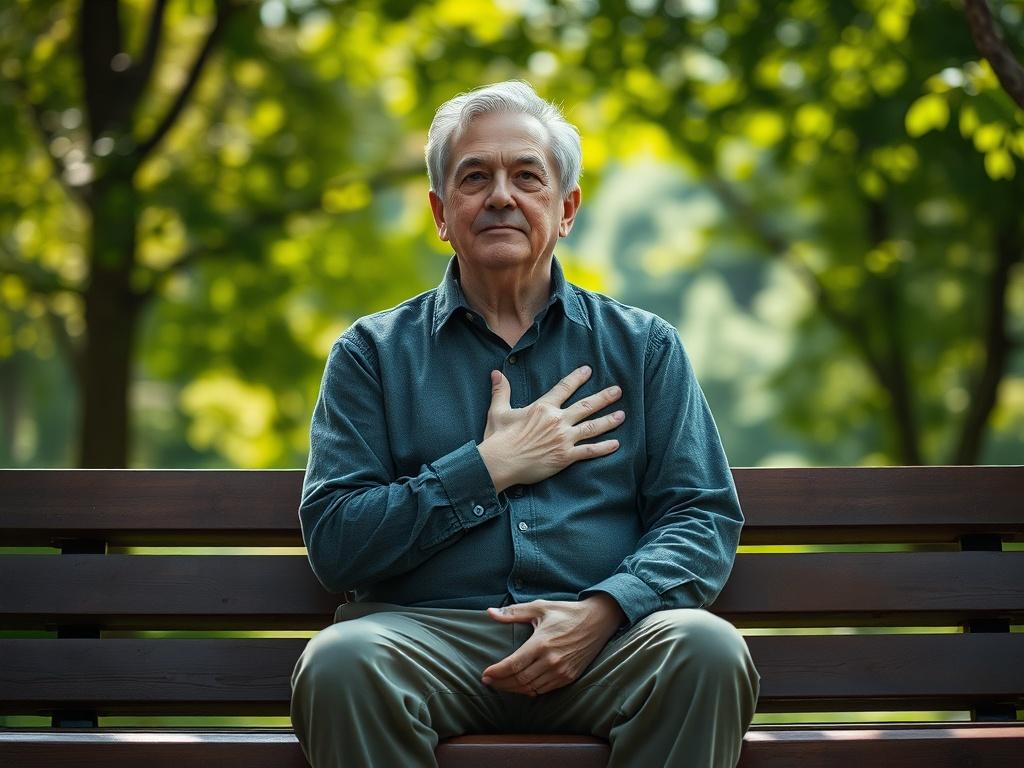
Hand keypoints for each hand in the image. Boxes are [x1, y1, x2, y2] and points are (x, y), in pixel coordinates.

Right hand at [477, 365, 623, 492]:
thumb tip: (496, 373)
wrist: (499, 463)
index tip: (589, 370)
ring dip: (609, 420)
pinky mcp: (565, 456)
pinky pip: (589, 451)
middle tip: (618, 391)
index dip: (577, 378)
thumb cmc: (498, 438)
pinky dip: (603, 448)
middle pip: (586, 405)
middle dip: (604, 397)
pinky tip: (616, 444)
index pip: (564, 388)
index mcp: (543, 408)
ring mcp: (563, 439)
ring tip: (622, 415)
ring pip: (592, 427)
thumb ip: (501, 391)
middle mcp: (557, 420)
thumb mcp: (498, 411)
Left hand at [480, 595, 625, 695]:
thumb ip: (513, 612)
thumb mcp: (540, 608)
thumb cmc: (566, 612)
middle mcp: (551, 660)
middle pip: (519, 680)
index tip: (485, 674)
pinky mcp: (569, 677)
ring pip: (530, 688)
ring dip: (513, 689)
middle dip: (501, 683)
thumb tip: (490, 612)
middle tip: (489, 681)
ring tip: (501, 684)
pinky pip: (544, 690)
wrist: (597, 621)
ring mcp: (561, 671)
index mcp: (542, 643)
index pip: (513, 665)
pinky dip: (529, 691)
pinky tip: (520, 686)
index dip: (496, 672)